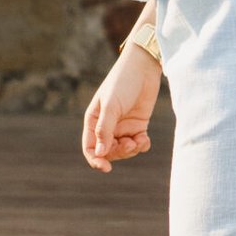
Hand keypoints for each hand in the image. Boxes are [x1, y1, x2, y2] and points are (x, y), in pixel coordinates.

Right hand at [81, 44, 160, 172]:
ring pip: (124, 150)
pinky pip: (138, 144)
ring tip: (139, 139)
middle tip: (130, 144)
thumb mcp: (111, 106)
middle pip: (108, 152)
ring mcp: (123, 126)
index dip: (96, 160)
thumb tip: (100, 154)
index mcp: (94, 120)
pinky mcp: (138, 125)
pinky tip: (145, 138)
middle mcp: (107, 126)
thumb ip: (105, 129)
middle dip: (119, 153)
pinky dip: (142, 145)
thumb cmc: (122, 82)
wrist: (144, 68)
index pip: (90, 148)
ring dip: (131, 150)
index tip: (106, 167)